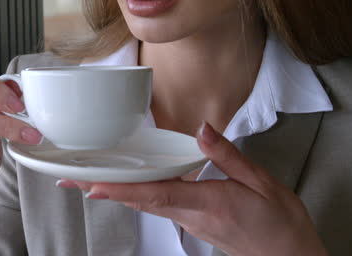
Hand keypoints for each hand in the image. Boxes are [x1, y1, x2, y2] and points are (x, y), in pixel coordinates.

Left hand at [61, 122, 326, 255]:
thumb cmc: (280, 223)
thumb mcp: (263, 182)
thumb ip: (228, 156)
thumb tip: (203, 130)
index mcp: (208, 202)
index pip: (157, 194)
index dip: (123, 190)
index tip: (95, 186)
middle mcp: (191, 215)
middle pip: (140, 200)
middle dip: (105, 189)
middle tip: (71, 179)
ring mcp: (189, 222)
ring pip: (145, 204)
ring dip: (114, 193)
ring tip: (84, 181)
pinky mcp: (192, 222)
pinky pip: (157, 206)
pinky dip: (135, 196)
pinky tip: (121, 188)